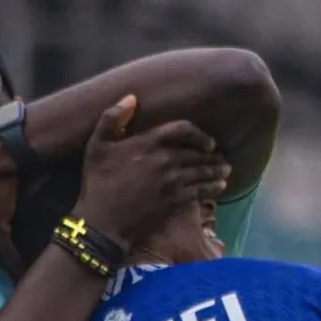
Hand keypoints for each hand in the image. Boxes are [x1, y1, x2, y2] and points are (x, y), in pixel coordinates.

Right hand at [74, 95, 230, 249]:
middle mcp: (165, 159)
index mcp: (148, 142)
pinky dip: (213, 188)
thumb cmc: (97, 183)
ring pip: (203, 171)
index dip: (199, 133)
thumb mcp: (96, 146)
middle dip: (212, 154)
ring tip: (224, 171)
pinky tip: (219, 187)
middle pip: (198, 152)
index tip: (207, 141)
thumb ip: (112, 118)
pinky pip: (202, 191)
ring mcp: (173, 181)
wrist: (101, 222)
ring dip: (217, 170)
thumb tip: (131, 98)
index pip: (183, 129)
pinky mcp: (176, 201)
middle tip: (220, 157)